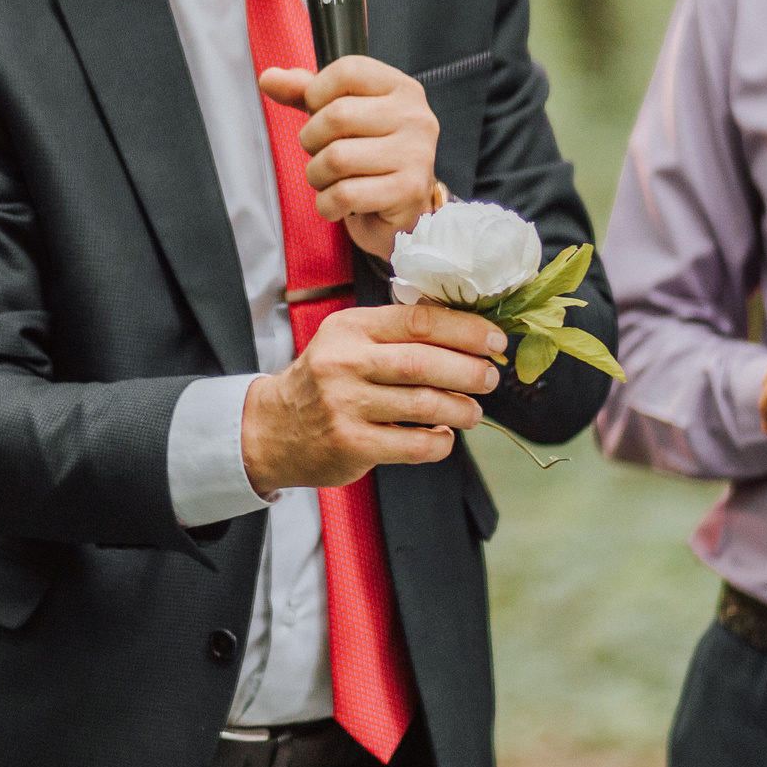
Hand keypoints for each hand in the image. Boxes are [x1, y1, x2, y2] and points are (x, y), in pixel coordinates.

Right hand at [241, 304, 505, 494]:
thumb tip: (469, 335)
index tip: (494, 340)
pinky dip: (439, 442)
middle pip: (424, 363)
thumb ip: (397, 335)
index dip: (465, 330)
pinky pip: (413, 445)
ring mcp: (346, 405)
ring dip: (460, 409)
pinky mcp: (351, 444)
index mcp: (351, 328)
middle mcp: (345, 363)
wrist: (271, 429)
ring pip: (424, 405)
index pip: (418, 320)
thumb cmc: (324, 381)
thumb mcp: (349, 342)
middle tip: (490, 377)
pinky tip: (443, 437)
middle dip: (469, 371)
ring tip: (472, 412)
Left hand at [259, 57, 440, 259]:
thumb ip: (305, 93)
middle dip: (312, 141)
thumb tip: (269, 78)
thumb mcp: (338, 117)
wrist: (400, 214)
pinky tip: (340, 204)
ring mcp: (416, 154)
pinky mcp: (409, 191)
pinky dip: (328, 204)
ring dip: (318, 175)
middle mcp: (416, 116)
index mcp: (401, 88)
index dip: (316, 94)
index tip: (319, 114)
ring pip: (337, 158)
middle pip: (336, 115)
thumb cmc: (368, 158)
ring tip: (332, 181)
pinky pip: (345, 194)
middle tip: (323, 155)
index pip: (347, 71)